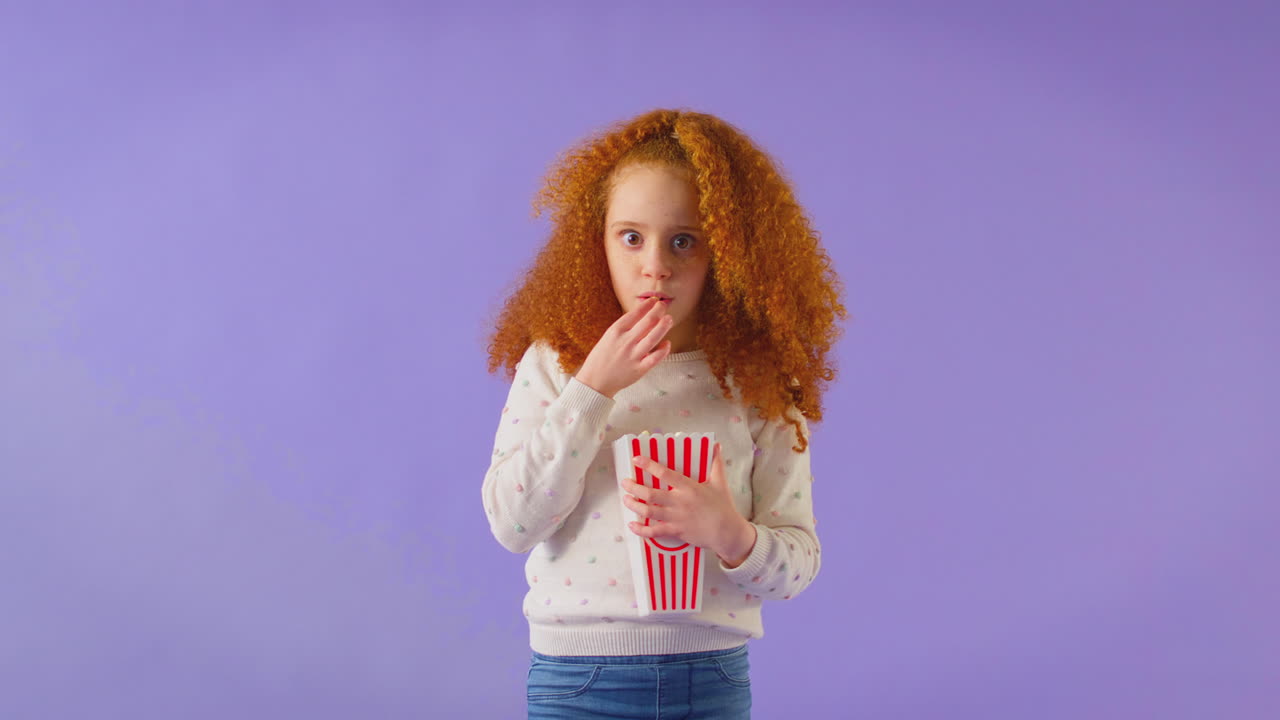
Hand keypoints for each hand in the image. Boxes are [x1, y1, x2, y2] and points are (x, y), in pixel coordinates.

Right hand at [575, 296, 672, 397]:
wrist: (595, 381)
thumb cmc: (602, 357)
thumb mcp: (609, 337)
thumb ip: (624, 328)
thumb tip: (642, 315)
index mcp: (616, 331)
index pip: (635, 313)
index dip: (647, 305)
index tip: (654, 300)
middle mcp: (625, 341)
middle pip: (647, 322)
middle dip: (658, 311)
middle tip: (663, 306)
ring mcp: (633, 355)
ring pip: (653, 337)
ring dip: (663, 326)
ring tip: (669, 319)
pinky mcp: (639, 369)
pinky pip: (655, 358)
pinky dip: (663, 350)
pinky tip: (667, 343)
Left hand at [620, 442, 756, 566]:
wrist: (727, 532)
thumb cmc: (723, 506)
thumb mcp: (720, 482)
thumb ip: (715, 463)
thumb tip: (716, 445)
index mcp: (689, 488)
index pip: (665, 474)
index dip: (649, 465)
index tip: (636, 459)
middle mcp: (679, 502)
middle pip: (651, 494)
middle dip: (634, 488)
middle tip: (625, 482)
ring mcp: (676, 518)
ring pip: (649, 512)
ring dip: (634, 505)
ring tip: (625, 499)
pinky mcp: (675, 531)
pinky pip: (655, 532)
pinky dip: (641, 530)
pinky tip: (632, 525)